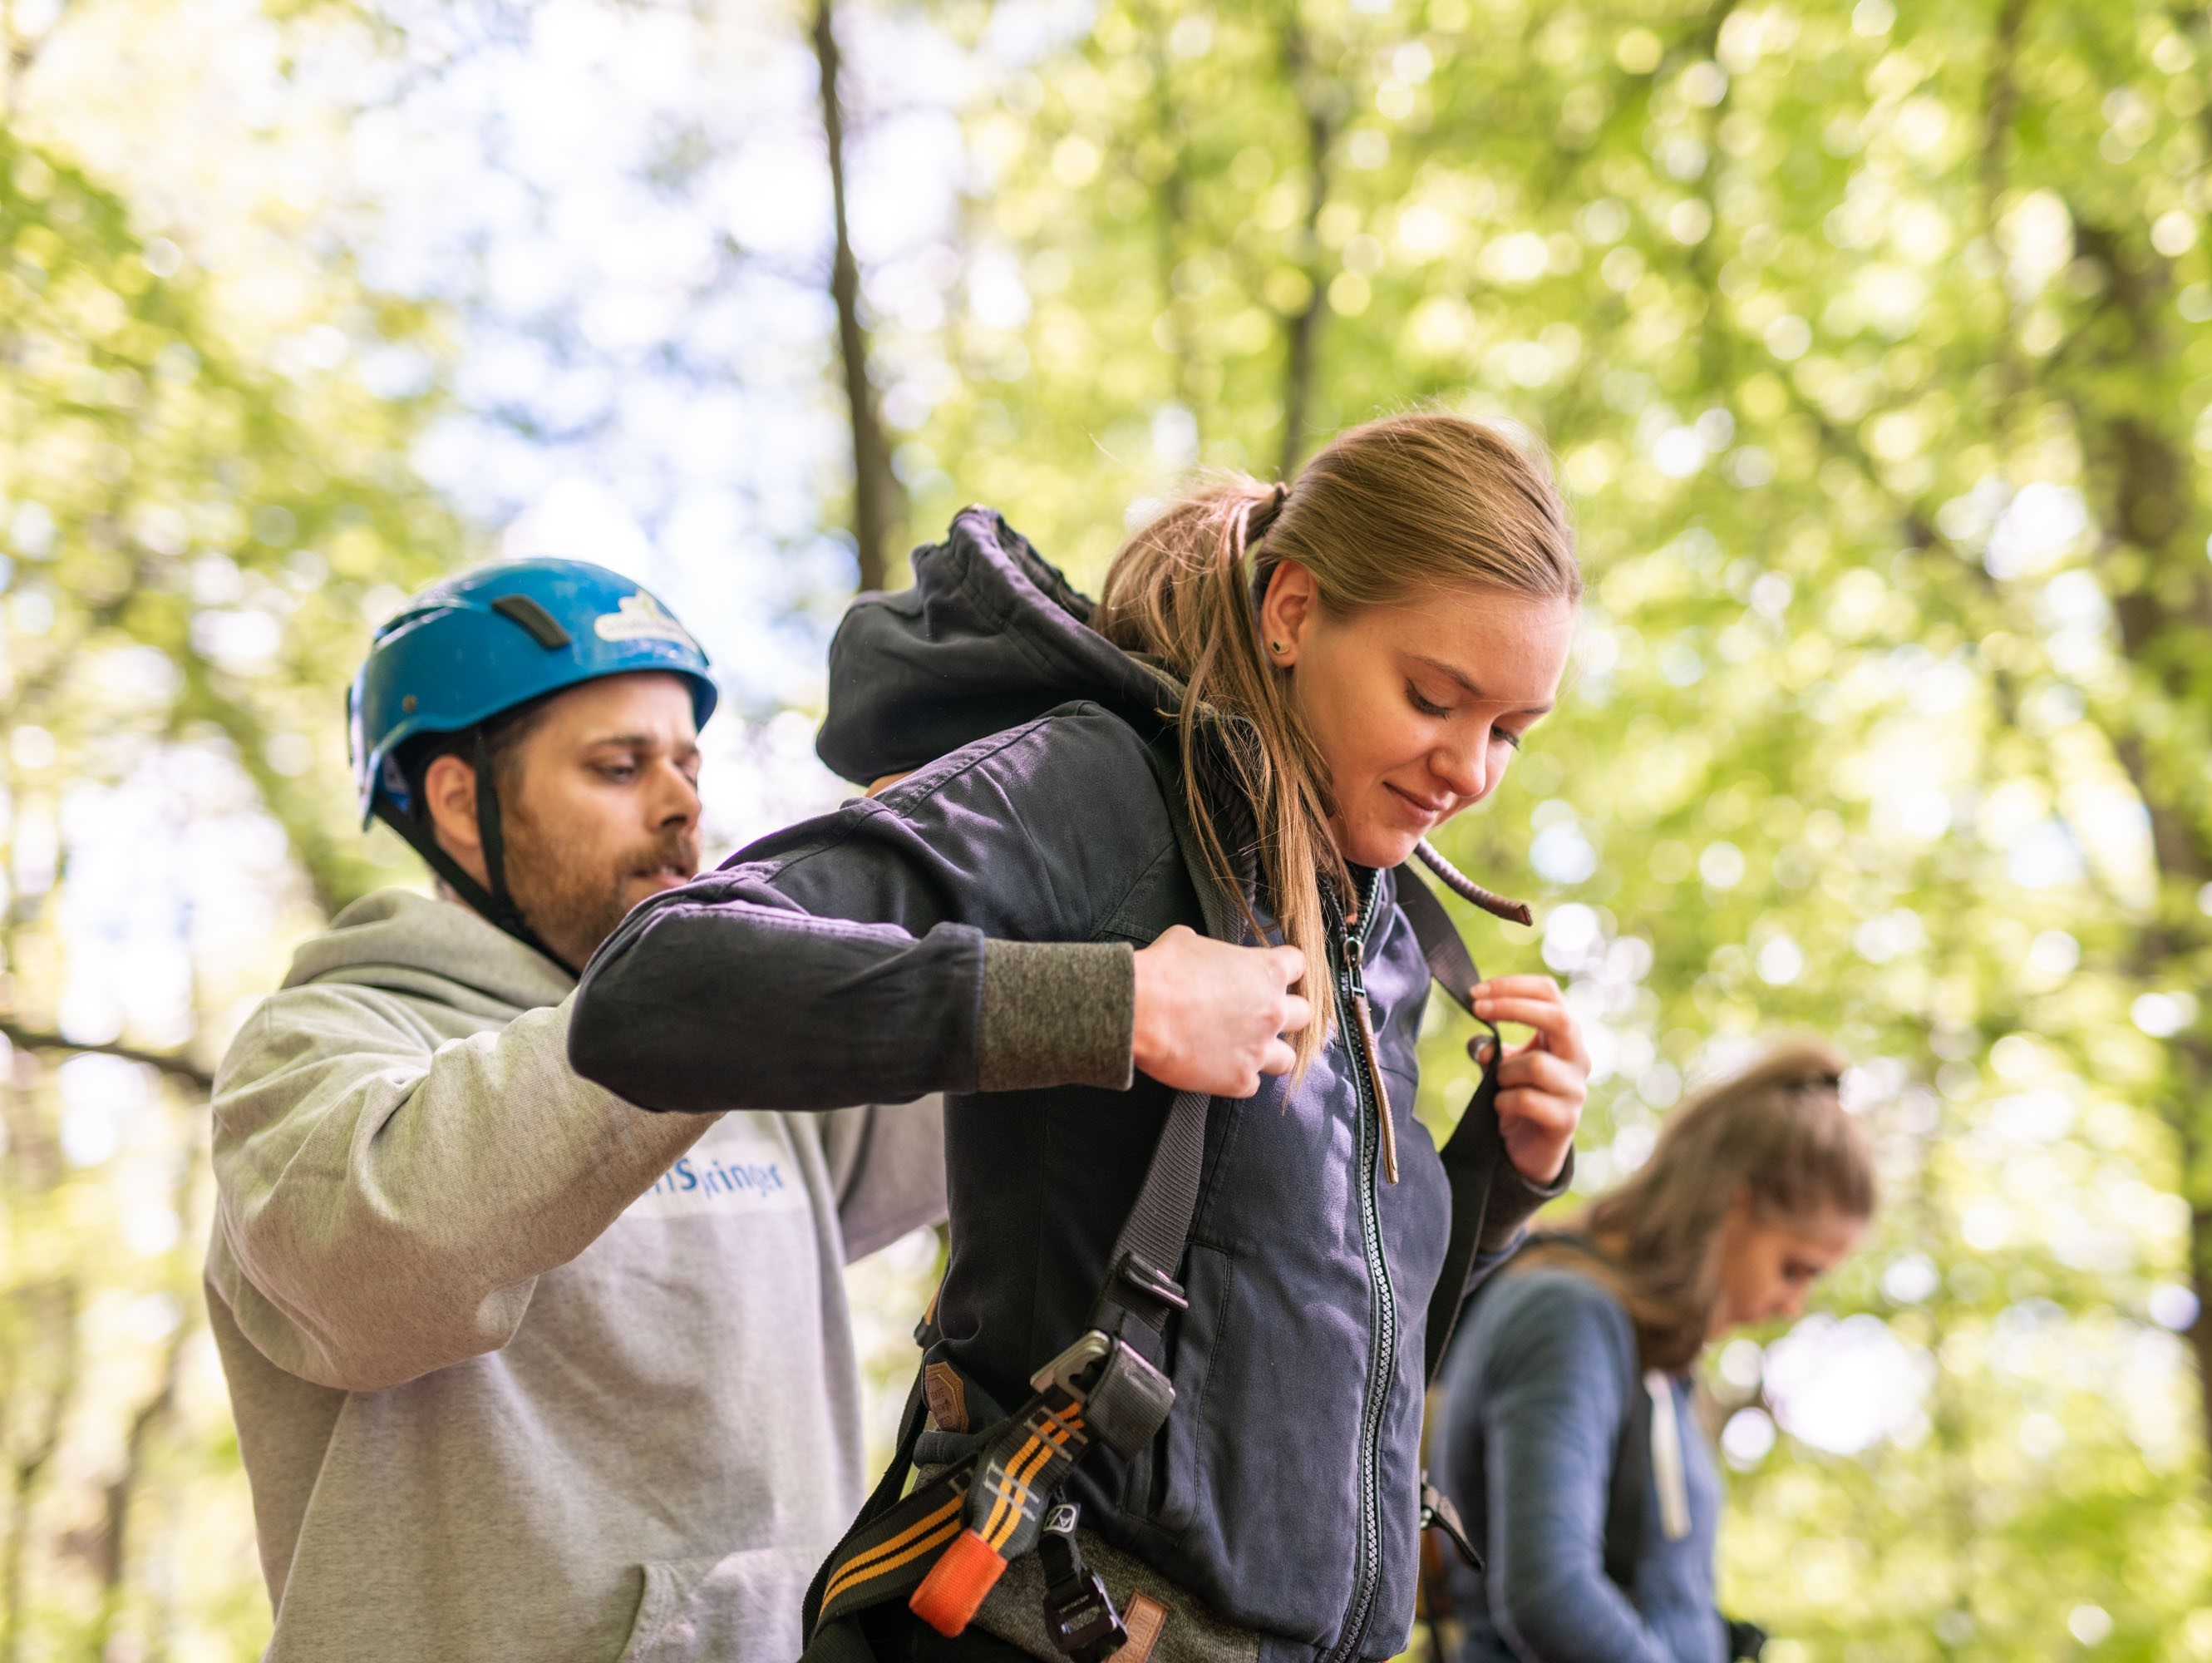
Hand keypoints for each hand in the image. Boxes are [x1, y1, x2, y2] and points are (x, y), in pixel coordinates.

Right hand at [1132, 925, 1309, 1097]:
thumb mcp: (1187, 941)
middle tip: (1264, 1014)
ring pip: (1288, 1058)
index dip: (1284, 969)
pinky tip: (1221, 1068)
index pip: (1299, 965)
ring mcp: (1258, 1049)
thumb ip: (1210, 950)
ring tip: (1250, 1049)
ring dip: (1271, 1052)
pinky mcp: (1238, 1080)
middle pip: (1304, 1014)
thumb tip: (1199, 953)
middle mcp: (1272, 1011)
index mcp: (1267, 972)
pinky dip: (1239, 1077)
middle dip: (1287, 1013)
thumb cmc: (1162, 972)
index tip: (1272, 975)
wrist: (1140, 1011)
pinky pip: (1252, 1084)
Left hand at [1469, 975, 1587, 1184]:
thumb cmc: (1517, 1096)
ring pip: (1536, 1065)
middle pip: (1558, 1018)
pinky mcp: (1566, 1119)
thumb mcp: (1501, 1066)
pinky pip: (1527, 1100)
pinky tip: (1501, 1108)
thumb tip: (1483, 1045)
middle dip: (1513, 1008)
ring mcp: (1575, 1089)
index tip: (1476, 991)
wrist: (1529, 1149)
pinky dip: (1504, 1101)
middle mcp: (1577, 1057)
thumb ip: (1492, 1050)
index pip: (1549, 992)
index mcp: (1562, 1035)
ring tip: (1499, 1085)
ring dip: (1505, 1072)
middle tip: (1478, 1009)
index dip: (1513, 985)